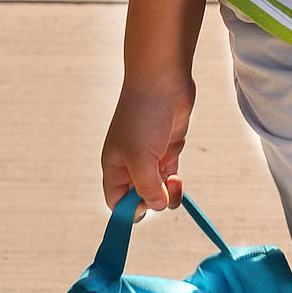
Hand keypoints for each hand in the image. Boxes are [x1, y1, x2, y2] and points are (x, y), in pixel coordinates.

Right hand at [101, 76, 196, 212]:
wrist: (163, 81)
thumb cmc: (144, 116)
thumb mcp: (141, 157)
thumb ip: (147, 187)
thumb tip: (157, 207)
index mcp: (114, 168)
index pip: (116, 203)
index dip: (128, 211)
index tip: (145, 209)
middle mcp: (130, 165)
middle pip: (141, 199)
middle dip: (156, 199)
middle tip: (165, 186)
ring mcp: (150, 158)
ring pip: (161, 189)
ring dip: (170, 188)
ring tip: (175, 175)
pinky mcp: (167, 150)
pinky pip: (172, 174)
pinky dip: (177, 173)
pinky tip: (175, 149)